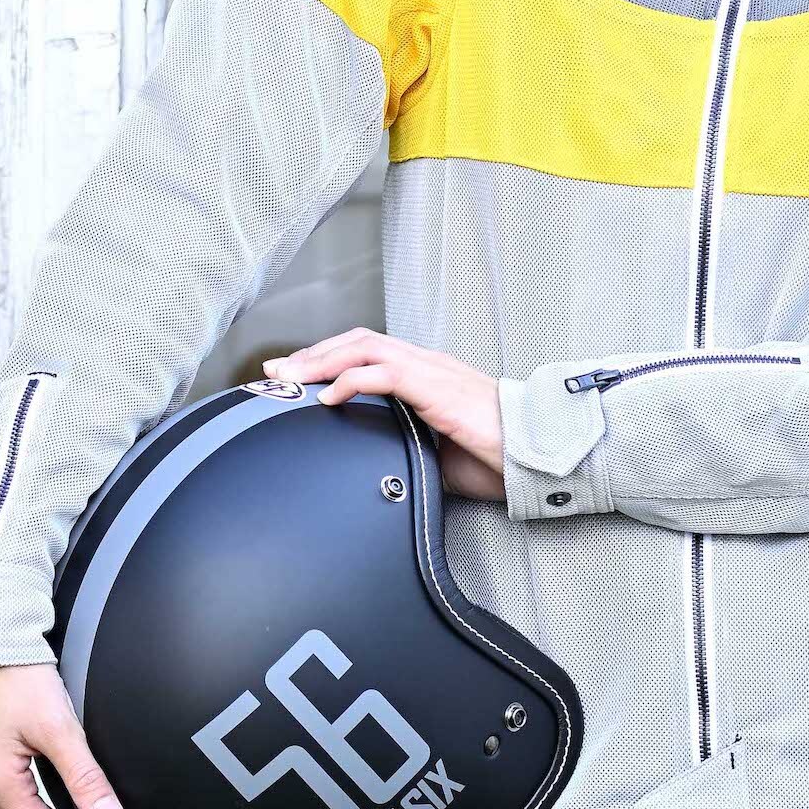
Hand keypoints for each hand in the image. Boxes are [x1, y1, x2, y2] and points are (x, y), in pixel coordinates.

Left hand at [264, 329, 507, 502]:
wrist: (533, 454)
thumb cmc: (494, 457)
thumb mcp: (436, 454)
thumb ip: (404, 447)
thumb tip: (373, 466)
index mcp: (425, 375)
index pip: (366, 353)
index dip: (326, 360)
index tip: (293, 377)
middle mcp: (425, 364)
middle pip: (356, 341)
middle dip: (311, 354)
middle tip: (275, 373)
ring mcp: (431, 371)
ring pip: (364, 348)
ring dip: (321, 360)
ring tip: (290, 378)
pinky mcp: (436, 387)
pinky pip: (384, 373)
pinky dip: (350, 379)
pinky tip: (327, 395)